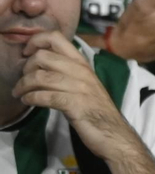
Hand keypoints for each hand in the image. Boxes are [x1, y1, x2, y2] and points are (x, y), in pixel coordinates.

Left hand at [16, 31, 141, 160]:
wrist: (115, 135)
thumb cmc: (97, 111)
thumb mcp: (84, 85)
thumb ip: (67, 72)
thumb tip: (39, 65)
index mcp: (83, 63)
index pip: (55, 38)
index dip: (35, 41)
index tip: (26, 53)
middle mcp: (81, 71)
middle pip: (42, 57)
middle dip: (26, 68)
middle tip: (23, 80)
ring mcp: (79, 88)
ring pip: (40, 76)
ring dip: (23, 85)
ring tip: (20, 93)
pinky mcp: (75, 104)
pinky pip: (45, 96)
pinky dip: (31, 98)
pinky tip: (28, 101)